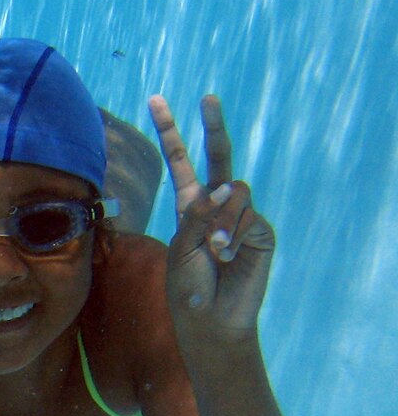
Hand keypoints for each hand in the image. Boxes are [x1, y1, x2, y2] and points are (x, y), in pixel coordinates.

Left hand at [149, 95, 274, 339]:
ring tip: (214, 251)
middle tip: (208, 97)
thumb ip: (200, 215)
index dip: (170, 132)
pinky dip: (234, 235)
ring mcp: (241, 215)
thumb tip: (229, 186)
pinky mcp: (261, 230)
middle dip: (213, 126)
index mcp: (189, 206)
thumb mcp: (183, 247)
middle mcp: (217, 205)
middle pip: (219, 156)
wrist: (210, 318)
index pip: (180, 162)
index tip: (156, 100)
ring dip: (221, 220)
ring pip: (234, 191)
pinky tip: (228, 256)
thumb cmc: (189, 286)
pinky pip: (248, 216)